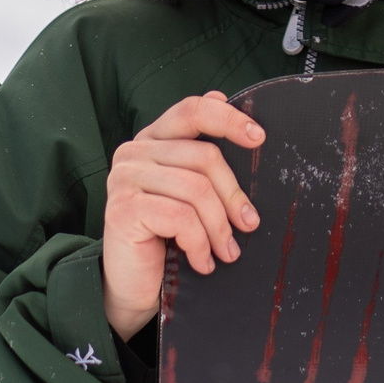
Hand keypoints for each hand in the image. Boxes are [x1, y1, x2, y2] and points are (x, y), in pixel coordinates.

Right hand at [101, 92, 265, 340]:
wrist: (131, 286)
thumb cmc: (164, 236)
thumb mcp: (187, 192)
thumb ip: (199, 151)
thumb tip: (220, 96)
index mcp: (151, 140)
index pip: (192, 111)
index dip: (228, 119)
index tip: (259, 138)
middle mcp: (133, 152)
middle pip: (204, 156)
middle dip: (233, 195)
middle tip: (248, 224)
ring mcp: (125, 179)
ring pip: (196, 190)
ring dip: (219, 228)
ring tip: (226, 251)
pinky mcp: (123, 209)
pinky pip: (181, 218)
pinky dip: (200, 244)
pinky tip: (203, 261)